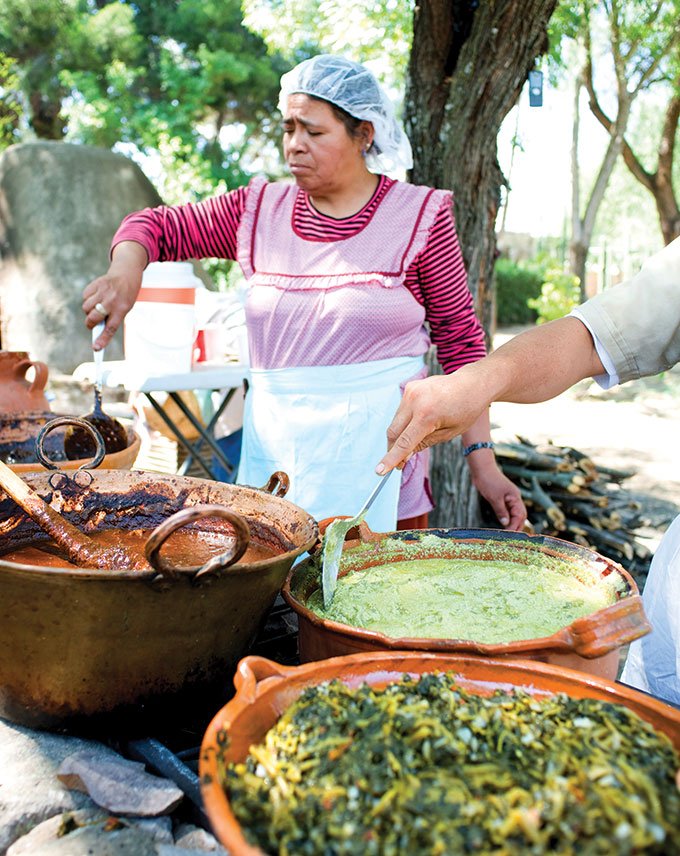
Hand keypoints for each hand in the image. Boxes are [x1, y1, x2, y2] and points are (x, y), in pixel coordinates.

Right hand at [82, 241, 147, 349]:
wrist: (126, 274)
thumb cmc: (125, 297)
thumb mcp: (124, 308)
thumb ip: (111, 317)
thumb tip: (95, 328)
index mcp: (122, 309)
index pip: (111, 328)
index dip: (103, 339)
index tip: (96, 348)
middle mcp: (112, 300)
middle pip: (93, 318)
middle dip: (90, 324)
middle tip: (92, 324)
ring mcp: (103, 291)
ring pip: (86, 308)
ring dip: (88, 311)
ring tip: (97, 307)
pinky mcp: (95, 284)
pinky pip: (85, 297)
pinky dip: (88, 300)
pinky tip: (96, 297)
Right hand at [376, 370, 490, 473]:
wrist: (472, 384)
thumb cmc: (465, 410)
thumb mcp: (448, 433)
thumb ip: (423, 444)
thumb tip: (404, 455)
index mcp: (427, 415)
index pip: (404, 442)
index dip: (390, 459)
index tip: (379, 471)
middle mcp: (415, 401)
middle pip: (393, 432)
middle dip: (393, 449)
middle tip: (400, 463)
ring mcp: (411, 392)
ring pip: (395, 422)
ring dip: (400, 434)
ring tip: (417, 437)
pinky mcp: (410, 388)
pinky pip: (401, 410)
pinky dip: (405, 421)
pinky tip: (420, 421)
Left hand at [471, 465, 525, 530]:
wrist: (482, 468)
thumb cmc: (488, 480)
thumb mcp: (494, 498)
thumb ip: (501, 511)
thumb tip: (506, 523)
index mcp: (515, 497)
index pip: (519, 515)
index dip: (515, 526)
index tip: (509, 535)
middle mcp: (515, 498)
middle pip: (520, 515)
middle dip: (517, 526)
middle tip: (510, 537)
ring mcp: (509, 497)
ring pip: (515, 513)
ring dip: (513, 522)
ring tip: (508, 533)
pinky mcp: (502, 497)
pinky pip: (508, 510)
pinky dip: (507, 517)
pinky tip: (504, 524)